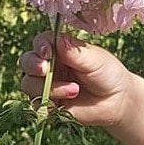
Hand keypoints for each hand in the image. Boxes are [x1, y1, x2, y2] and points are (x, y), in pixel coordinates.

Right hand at [18, 32, 134, 128]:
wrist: (117, 102)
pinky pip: (36, 104)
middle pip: (26, 62)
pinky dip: (47, 103)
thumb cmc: (108, 74)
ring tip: (75, 90)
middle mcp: (49, 66)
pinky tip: (66, 102)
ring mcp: (47, 85)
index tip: (47, 52)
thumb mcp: (95, 59)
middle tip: (45, 70)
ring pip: (28, 84)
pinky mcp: (49, 104)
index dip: (40, 46)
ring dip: (50, 87)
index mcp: (58, 49)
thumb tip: (57, 40)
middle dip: (32, 65)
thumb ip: (75, 51)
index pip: (40, 43)